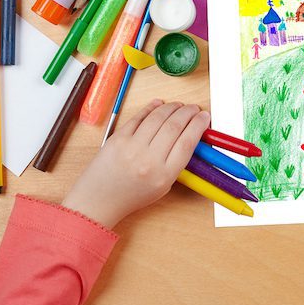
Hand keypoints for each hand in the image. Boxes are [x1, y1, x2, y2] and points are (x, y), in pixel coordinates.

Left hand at [62, 100, 210, 227]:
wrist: (99, 200)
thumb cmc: (131, 195)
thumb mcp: (163, 186)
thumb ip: (177, 162)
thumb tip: (191, 134)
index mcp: (164, 175)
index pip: (188, 142)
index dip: (199, 125)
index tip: (204, 117)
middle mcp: (148, 160)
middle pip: (175, 126)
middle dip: (188, 112)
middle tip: (193, 108)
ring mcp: (131, 148)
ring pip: (158, 117)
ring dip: (172, 107)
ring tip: (178, 105)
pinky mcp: (117, 138)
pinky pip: (139, 117)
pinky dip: (151, 108)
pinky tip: (159, 104)